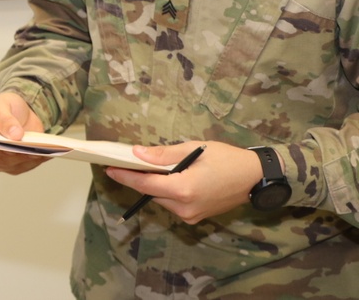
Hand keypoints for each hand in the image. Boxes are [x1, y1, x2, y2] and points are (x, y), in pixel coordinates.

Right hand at [0, 91, 48, 174]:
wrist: (17, 111)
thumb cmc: (3, 107)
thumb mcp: (1, 106)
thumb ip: (5, 119)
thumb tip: (14, 134)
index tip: (12, 146)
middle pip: (2, 159)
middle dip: (19, 154)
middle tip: (34, 148)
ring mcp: (1, 161)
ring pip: (17, 165)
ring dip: (30, 159)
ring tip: (44, 150)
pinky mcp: (16, 164)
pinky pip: (27, 165)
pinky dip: (38, 160)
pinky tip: (48, 152)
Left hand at [105, 141, 262, 223]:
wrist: (256, 179)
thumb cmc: (227, 159)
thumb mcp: (194, 149)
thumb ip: (163, 154)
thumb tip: (137, 154)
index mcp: (183, 189)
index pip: (145, 185)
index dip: (125, 177)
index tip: (109, 168)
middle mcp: (184, 207)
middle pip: (151, 193)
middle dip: (138, 178)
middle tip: (126, 162)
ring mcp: (191, 215)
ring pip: (161, 199)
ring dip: (154, 185)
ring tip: (149, 168)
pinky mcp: (196, 217)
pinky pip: (173, 204)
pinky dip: (167, 191)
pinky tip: (168, 178)